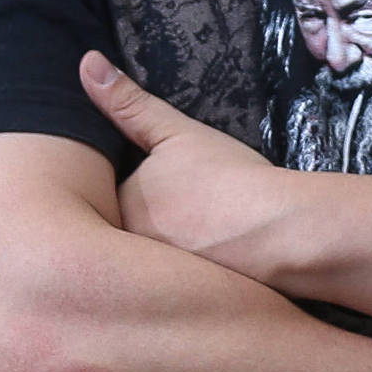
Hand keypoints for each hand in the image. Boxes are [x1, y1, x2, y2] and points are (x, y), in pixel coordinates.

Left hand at [79, 51, 289, 275]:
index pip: (106, 199)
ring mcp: (155, 286)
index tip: (168, 186)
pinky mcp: (185, 309)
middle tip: (191, 214)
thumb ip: (129, 103)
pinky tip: (218, 265)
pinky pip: (176, 291)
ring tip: (206, 238)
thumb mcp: (176, 132)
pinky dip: (192, 277)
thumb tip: (87, 63)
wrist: (284, 233)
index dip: (134, 190)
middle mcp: (127, 255)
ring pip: (149, 264)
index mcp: (117, 211)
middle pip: (123, 236)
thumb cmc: (229, 178)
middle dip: (144, 228)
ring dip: (167, 254)